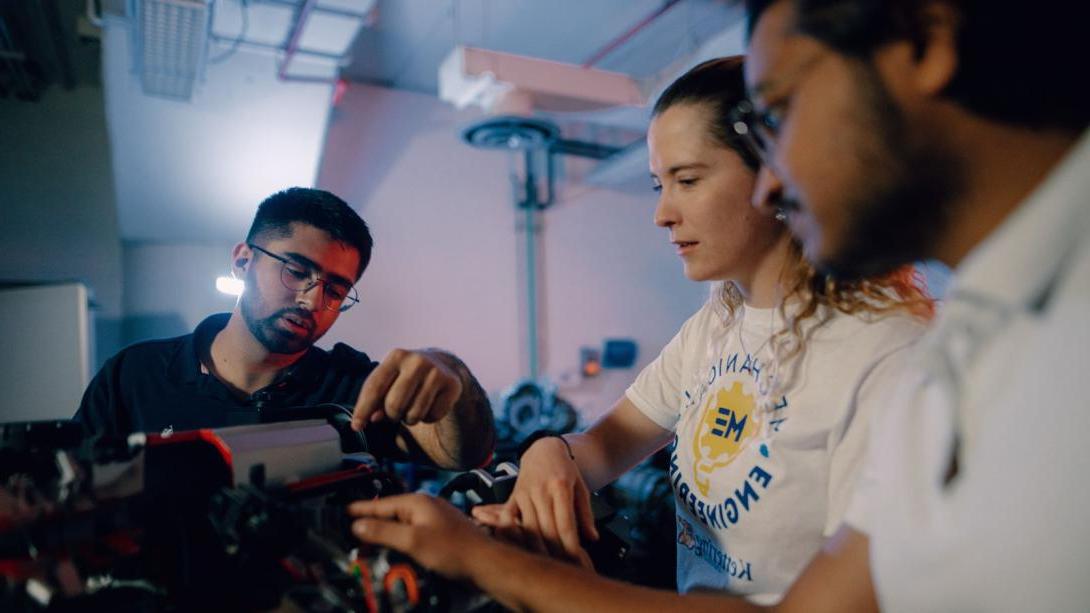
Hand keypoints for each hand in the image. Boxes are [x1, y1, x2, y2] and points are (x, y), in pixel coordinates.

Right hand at [348, 493, 494, 580]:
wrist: (484, 562)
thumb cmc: (455, 550)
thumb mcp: (412, 541)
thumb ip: (383, 531)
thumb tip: (359, 525)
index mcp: (418, 502)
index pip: (381, 503)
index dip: (360, 508)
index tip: (344, 510)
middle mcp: (426, 506)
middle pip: (390, 512)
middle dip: (371, 522)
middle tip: (352, 531)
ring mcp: (435, 519)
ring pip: (402, 523)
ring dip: (386, 532)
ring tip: (369, 542)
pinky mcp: (441, 533)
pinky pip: (413, 532)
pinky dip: (400, 539)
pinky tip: (397, 548)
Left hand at [351, 349, 462, 429]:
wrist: (443, 365)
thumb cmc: (407, 377)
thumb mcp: (389, 381)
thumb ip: (376, 399)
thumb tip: (372, 418)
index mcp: (396, 356)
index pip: (375, 387)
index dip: (363, 409)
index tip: (357, 426)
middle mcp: (417, 361)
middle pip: (394, 405)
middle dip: (392, 415)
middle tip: (396, 412)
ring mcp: (436, 372)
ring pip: (414, 414)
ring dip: (410, 419)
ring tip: (413, 407)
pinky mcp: (452, 385)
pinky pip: (433, 416)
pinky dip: (428, 418)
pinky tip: (429, 405)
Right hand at [472, 437, 597, 564]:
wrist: (544, 449)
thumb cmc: (565, 469)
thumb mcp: (581, 488)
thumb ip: (586, 514)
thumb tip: (592, 537)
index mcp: (561, 486)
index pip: (565, 523)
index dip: (569, 545)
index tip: (574, 561)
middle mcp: (541, 490)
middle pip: (546, 529)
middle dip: (555, 552)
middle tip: (562, 568)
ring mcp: (525, 493)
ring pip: (528, 527)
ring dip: (536, 549)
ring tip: (544, 565)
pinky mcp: (513, 495)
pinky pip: (508, 518)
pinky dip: (511, 533)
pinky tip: (515, 547)